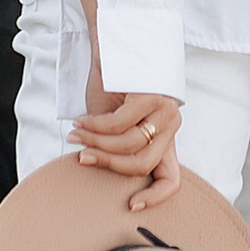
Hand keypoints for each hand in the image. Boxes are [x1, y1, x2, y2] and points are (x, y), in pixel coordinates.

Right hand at [72, 86, 182, 214]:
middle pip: (142, 164)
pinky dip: (94, 126)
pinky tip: (80, 122)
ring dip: (96, 143)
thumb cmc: (111, 85)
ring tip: (76, 134)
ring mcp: (165, 109)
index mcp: (166, 136)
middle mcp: (171, 123)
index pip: (173, 178)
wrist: (114, 44)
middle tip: (81, 157)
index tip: (132, 206)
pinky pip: (118, 124)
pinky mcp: (152, 95)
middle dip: (107, 163)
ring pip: (129, 144)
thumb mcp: (114, 123)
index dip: (156, 197)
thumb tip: (95, 168)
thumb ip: (115, 147)